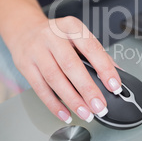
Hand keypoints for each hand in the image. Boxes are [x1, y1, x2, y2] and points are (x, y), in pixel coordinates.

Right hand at [7, 15, 121, 123]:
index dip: (104, 68)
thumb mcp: (77, 35)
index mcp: (71, 27)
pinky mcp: (25, 65)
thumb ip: (97, 53)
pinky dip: (54, 104)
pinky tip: (66, 113)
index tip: (114, 85)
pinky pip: (40, 88)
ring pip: (55, 79)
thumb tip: (117, 72)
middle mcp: (53, 37)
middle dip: (88, 89)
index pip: (91, 48)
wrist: (24, 29)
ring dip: (72, 100)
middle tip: (100, 106)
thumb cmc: (57, 35)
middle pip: (71, 65)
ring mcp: (36, 51)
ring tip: (86, 113)